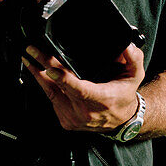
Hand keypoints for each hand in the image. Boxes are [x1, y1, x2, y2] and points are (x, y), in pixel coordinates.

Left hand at [23, 43, 145, 132]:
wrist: (122, 120)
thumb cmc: (124, 95)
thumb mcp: (135, 74)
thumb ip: (133, 57)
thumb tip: (126, 44)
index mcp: (101, 99)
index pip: (80, 90)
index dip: (63, 79)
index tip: (50, 68)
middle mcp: (86, 111)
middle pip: (59, 88)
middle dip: (44, 66)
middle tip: (33, 51)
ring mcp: (74, 118)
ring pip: (51, 94)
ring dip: (38, 75)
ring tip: (30, 58)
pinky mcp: (66, 121)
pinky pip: (52, 100)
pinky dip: (46, 86)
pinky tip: (40, 73)